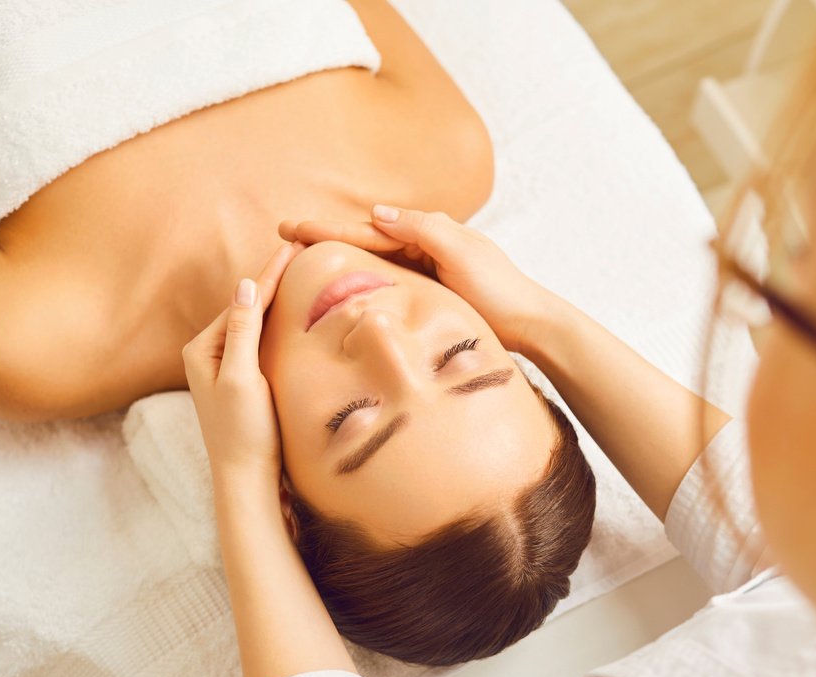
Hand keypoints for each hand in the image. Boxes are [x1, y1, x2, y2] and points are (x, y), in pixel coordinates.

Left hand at [182, 242, 300, 490]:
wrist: (246, 480)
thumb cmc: (243, 432)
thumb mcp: (242, 377)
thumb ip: (242, 331)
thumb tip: (245, 285)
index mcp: (201, 349)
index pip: (242, 303)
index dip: (269, 275)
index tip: (291, 247)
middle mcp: (208, 355)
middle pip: (246, 309)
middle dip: (272, 282)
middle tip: (297, 250)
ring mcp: (225, 370)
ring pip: (254, 325)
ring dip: (275, 301)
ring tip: (296, 273)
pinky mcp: (242, 384)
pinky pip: (260, 343)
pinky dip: (275, 325)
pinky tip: (288, 315)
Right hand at [279, 205, 559, 356]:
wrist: (531, 324)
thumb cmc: (500, 290)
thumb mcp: (461, 252)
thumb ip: (421, 229)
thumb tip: (377, 213)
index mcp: (429, 230)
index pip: (369, 227)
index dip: (328, 228)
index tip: (292, 227)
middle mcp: (425, 245)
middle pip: (366, 238)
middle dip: (326, 236)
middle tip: (285, 235)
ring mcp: (428, 268)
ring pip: (374, 259)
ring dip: (340, 254)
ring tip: (304, 254)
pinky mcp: (432, 292)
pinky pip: (388, 280)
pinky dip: (363, 277)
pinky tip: (347, 283)